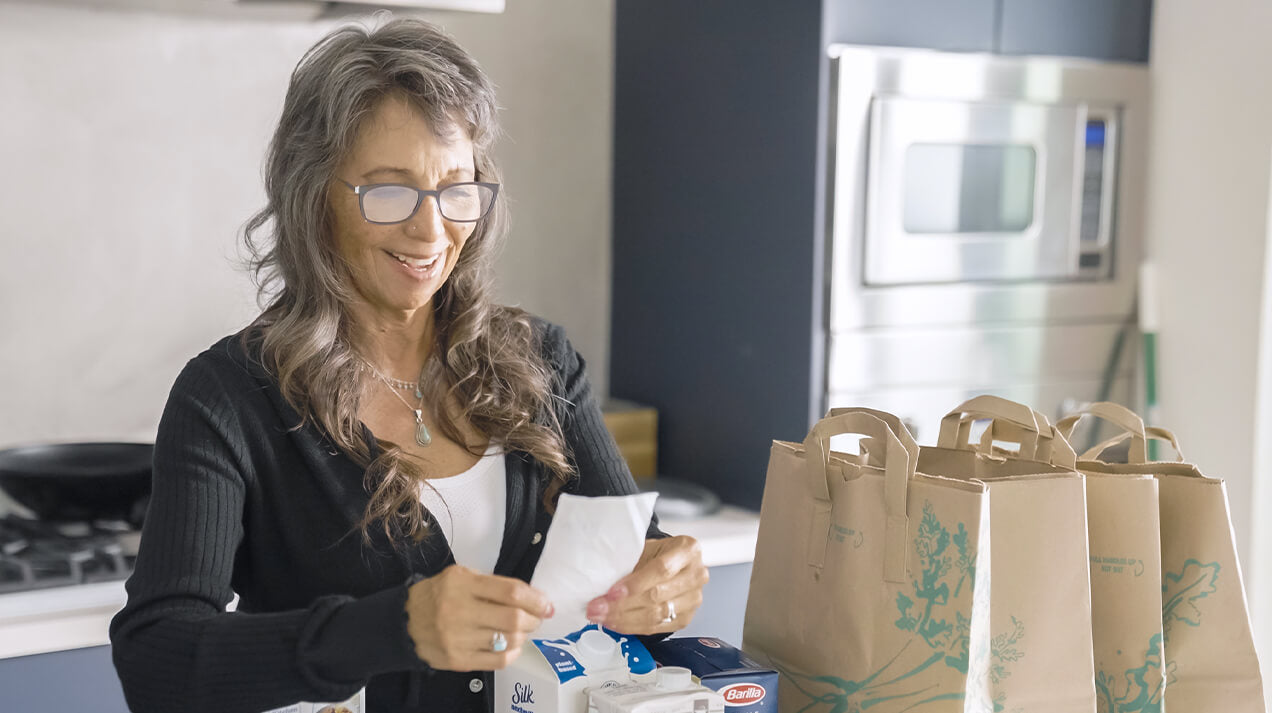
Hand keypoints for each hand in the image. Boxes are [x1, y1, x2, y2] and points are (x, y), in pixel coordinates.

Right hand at [405, 564, 554, 670]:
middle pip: (513, 618)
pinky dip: (512, 653)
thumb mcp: (459, 577)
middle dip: (534, 619)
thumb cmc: (436, 596)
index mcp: (461, 584)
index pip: (510, 591)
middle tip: (538, 618)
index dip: (536, 599)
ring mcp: (458, 638)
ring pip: (508, 640)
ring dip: (524, 635)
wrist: (402, 623)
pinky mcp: (458, 660)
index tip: (546, 604)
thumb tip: (531, 597)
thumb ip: (491, 584)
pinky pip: (497, 660)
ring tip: (522, 630)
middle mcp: (459, 610)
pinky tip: (511, 645)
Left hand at [585, 535, 707, 634]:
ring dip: (623, 619)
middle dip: (622, 605)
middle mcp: (696, 575)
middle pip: (658, 596)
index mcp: (688, 550)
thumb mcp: (645, 547)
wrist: (671, 564)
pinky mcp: (686, 618)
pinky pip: (656, 627)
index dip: (635, 583)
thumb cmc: (657, 553)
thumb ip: (630, 561)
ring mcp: (693, 599)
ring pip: (656, 615)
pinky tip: (614, 623)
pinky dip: (632, 627)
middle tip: (597, 608)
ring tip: (601, 617)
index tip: (611, 592)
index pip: (661, 569)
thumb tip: (601, 581)